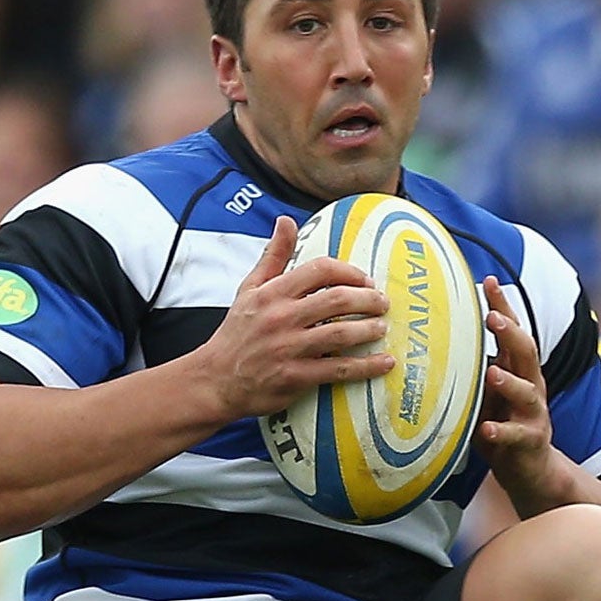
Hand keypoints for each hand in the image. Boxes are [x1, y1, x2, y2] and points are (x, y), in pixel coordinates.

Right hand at [194, 215, 394, 418]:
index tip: (365, 280)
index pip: (320, 270)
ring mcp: (289, 348)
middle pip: (337, 299)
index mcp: (272, 293)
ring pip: (341, 334)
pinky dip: (366, 366)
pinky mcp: (295, 377)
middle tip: (383, 303)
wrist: (215, 380)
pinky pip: (338, 369)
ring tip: (383, 327)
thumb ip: (273, 256)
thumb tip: (287, 221)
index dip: (350, 272)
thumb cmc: (237, 332)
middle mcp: (281, 317)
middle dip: (368, 299)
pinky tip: (384, 362)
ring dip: (369, 329)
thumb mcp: (249, 289)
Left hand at [474, 277, 561, 508]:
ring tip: (492, 373)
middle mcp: (531, 385)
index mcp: (519, 370)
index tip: (489, 280)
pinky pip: (516, 435)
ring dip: (509, 381)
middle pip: (526, 352)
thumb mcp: (484, 395)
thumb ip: (470, 373)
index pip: (513, 332)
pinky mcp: (531, 441)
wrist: (530, 471)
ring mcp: (533, 414)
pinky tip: (486, 430)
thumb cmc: (501, 426)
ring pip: (526, 392)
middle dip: (510, 332)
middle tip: (492, 316)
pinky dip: (501, 432)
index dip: (503, 305)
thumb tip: (430, 345)